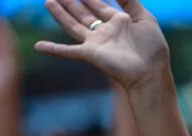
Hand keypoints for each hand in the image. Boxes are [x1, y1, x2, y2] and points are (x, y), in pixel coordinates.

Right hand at [34, 0, 168, 90]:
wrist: (150, 72)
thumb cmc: (152, 48)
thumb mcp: (144, 18)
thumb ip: (129, 1)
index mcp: (118, 23)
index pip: (98, 4)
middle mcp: (105, 32)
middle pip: (82, 13)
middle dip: (70, 2)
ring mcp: (96, 43)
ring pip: (72, 26)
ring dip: (60, 14)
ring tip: (48, 2)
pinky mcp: (90, 54)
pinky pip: (67, 51)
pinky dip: (53, 49)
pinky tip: (39, 46)